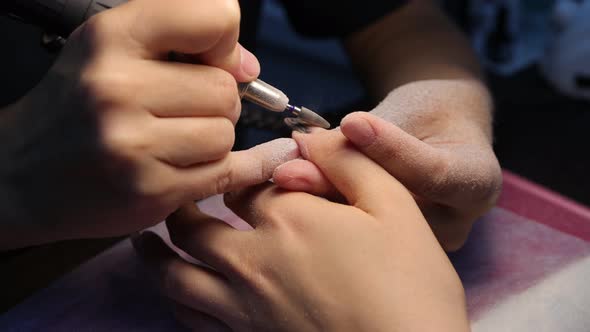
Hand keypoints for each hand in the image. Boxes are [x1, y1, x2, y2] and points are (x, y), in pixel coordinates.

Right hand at [0, 0, 297, 248]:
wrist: (21, 173)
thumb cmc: (78, 107)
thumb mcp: (114, 50)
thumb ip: (184, 42)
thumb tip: (247, 67)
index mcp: (112, 37)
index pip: (214, 19)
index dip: (225, 42)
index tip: (212, 59)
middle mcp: (117, 87)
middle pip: (224, 89)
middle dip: (216, 102)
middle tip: (184, 111)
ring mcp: (132, 144)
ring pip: (225, 134)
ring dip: (213, 140)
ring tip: (176, 141)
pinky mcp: (149, 191)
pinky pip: (223, 173)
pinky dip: (221, 170)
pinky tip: (200, 165)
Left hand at [133, 129, 469, 331]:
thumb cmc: (410, 285)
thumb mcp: (395, 205)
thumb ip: (350, 161)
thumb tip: (311, 136)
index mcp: (288, 219)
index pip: (244, 186)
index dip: (240, 173)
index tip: (240, 172)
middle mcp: (253, 261)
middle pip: (194, 229)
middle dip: (181, 209)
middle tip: (175, 198)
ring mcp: (243, 308)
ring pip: (177, 278)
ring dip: (156, 257)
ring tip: (144, 243)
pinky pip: (192, 321)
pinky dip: (176, 303)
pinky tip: (178, 297)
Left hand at [274, 79, 501, 250]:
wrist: (439, 138)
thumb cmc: (425, 115)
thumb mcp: (407, 111)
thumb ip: (367, 133)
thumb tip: (311, 144)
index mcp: (475, 182)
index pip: (431, 173)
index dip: (387, 148)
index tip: (349, 122)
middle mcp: (454, 223)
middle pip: (392, 214)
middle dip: (332, 190)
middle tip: (286, 172)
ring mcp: (425, 246)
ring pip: (366, 236)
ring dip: (317, 210)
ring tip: (281, 184)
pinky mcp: (397, 257)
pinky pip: (353, 244)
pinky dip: (317, 224)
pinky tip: (284, 208)